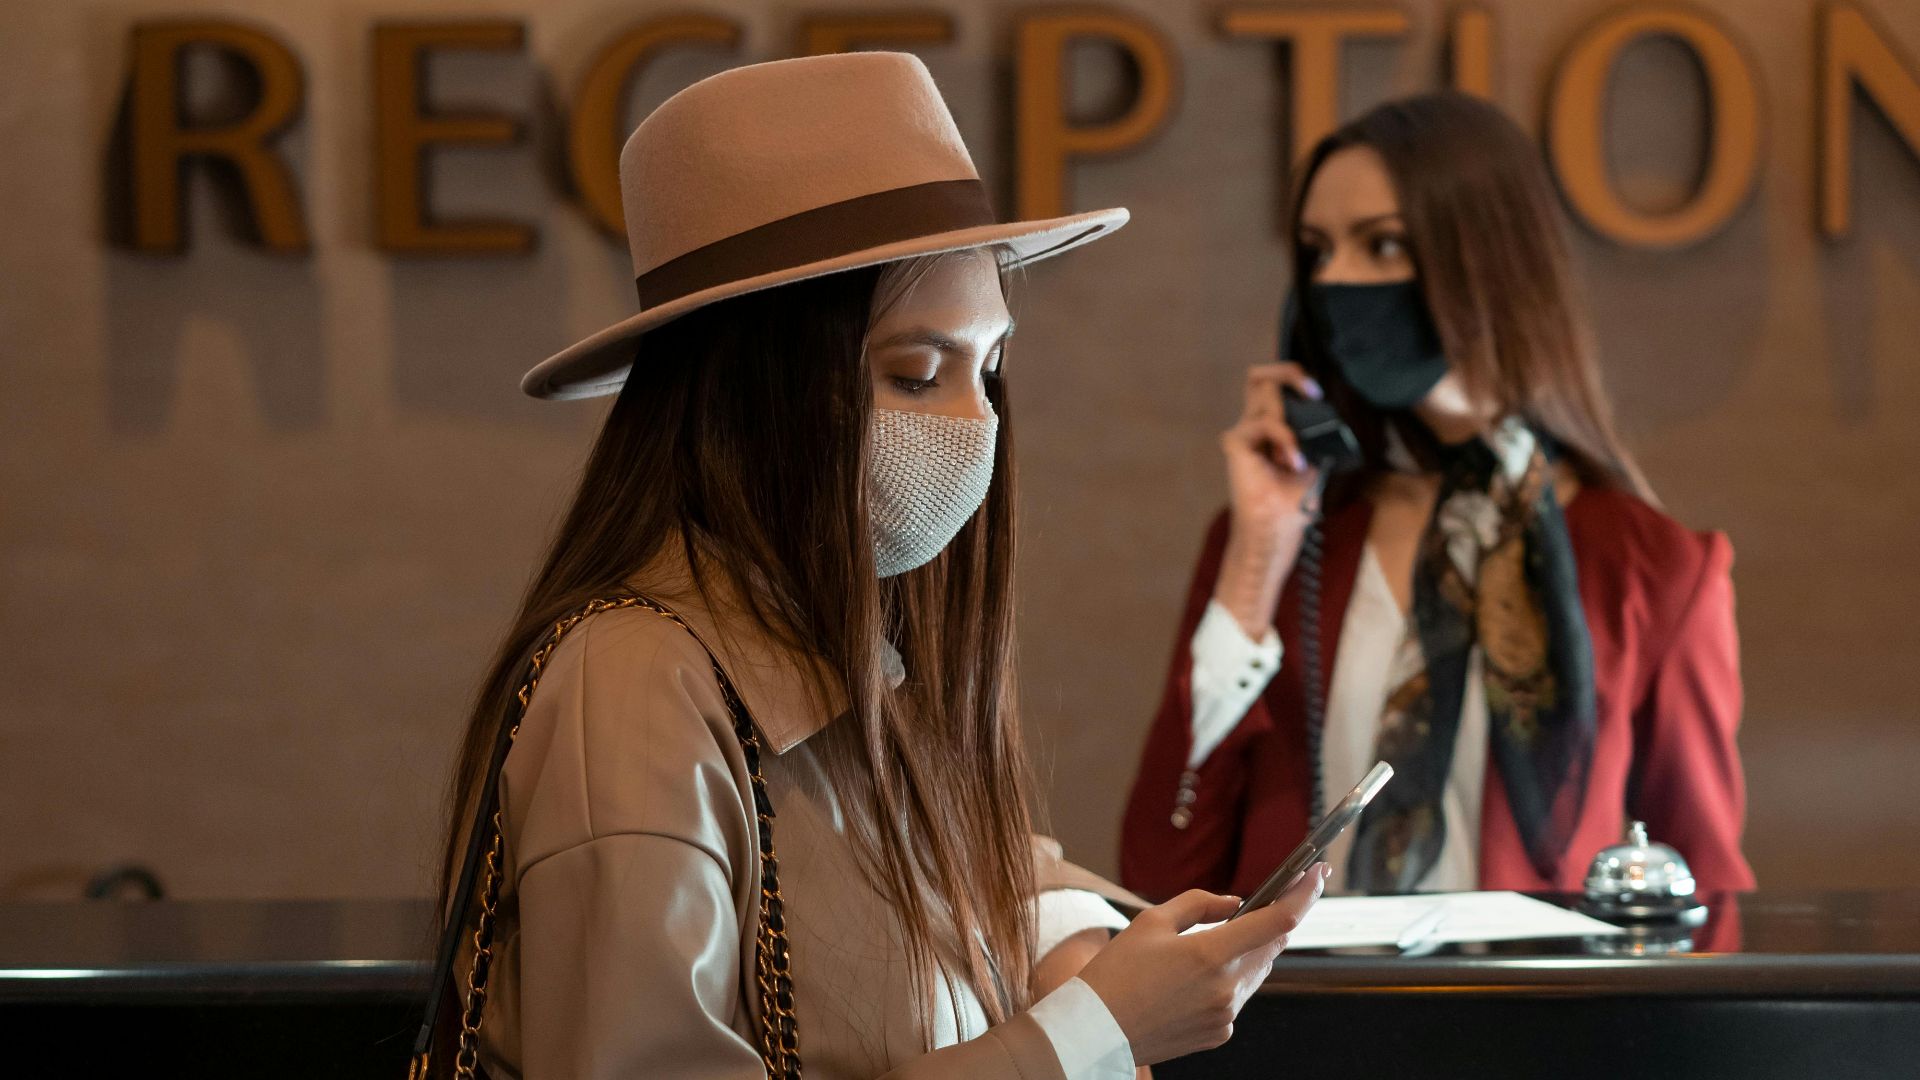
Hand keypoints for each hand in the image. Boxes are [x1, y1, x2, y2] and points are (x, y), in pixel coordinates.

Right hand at [1076, 864, 1329, 1065]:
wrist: (1095, 1030)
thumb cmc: (1116, 973)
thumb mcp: (1151, 921)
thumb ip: (1200, 903)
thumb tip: (1236, 903)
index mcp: (1210, 954)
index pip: (1278, 921)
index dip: (1304, 895)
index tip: (1316, 875)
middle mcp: (1226, 988)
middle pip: (1271, 947)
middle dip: (1271, 923)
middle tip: (1264, 904)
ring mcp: (1226, 1015)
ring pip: (1256, 973)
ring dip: (1248, 953)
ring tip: (1211, 945)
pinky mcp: (1219, 1034)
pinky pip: (1237, 999)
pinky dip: (1229, 982)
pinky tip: (1195, 980)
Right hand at [1214, 363, 1322, 638]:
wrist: (1276, 530)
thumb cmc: (1291, 503)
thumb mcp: (1312, 460)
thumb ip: (1312, 436)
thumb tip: (1329, 417)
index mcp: (1267, 430)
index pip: (1271, 386)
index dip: (1292, 379)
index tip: (1317, 395)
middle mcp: (1252, 427)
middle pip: (1259, 376)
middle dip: (1289, 374)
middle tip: (1313, 393)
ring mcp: (1243, 435)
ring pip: (1263, 391)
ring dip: (1290, 419)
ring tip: (1296, 454)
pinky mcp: (1236, 445)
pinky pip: (1265, 422)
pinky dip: (1285, 438)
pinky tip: (1292, 462)